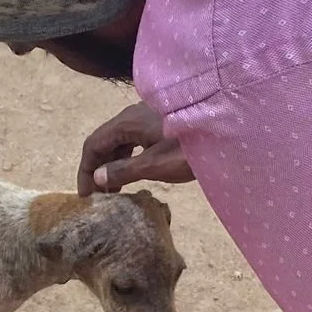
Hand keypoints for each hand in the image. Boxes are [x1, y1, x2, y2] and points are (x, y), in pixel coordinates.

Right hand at [77, 101, 194, 195]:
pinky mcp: (160, 122)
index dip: (85, 170)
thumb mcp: (154, 165)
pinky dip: (127, 157)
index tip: (85, 196)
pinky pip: (134, 139)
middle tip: (99, 196)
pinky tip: (134, 172)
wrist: (226, 130)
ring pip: (120, 140)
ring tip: (114, 189)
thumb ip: (124, 171)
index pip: (93, 145)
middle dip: (97, 168)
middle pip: (104, 141)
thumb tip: (98, 177)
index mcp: (126, 122)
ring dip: (112, 163)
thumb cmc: (189, 150)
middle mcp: (132, 115)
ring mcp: (147, 117)